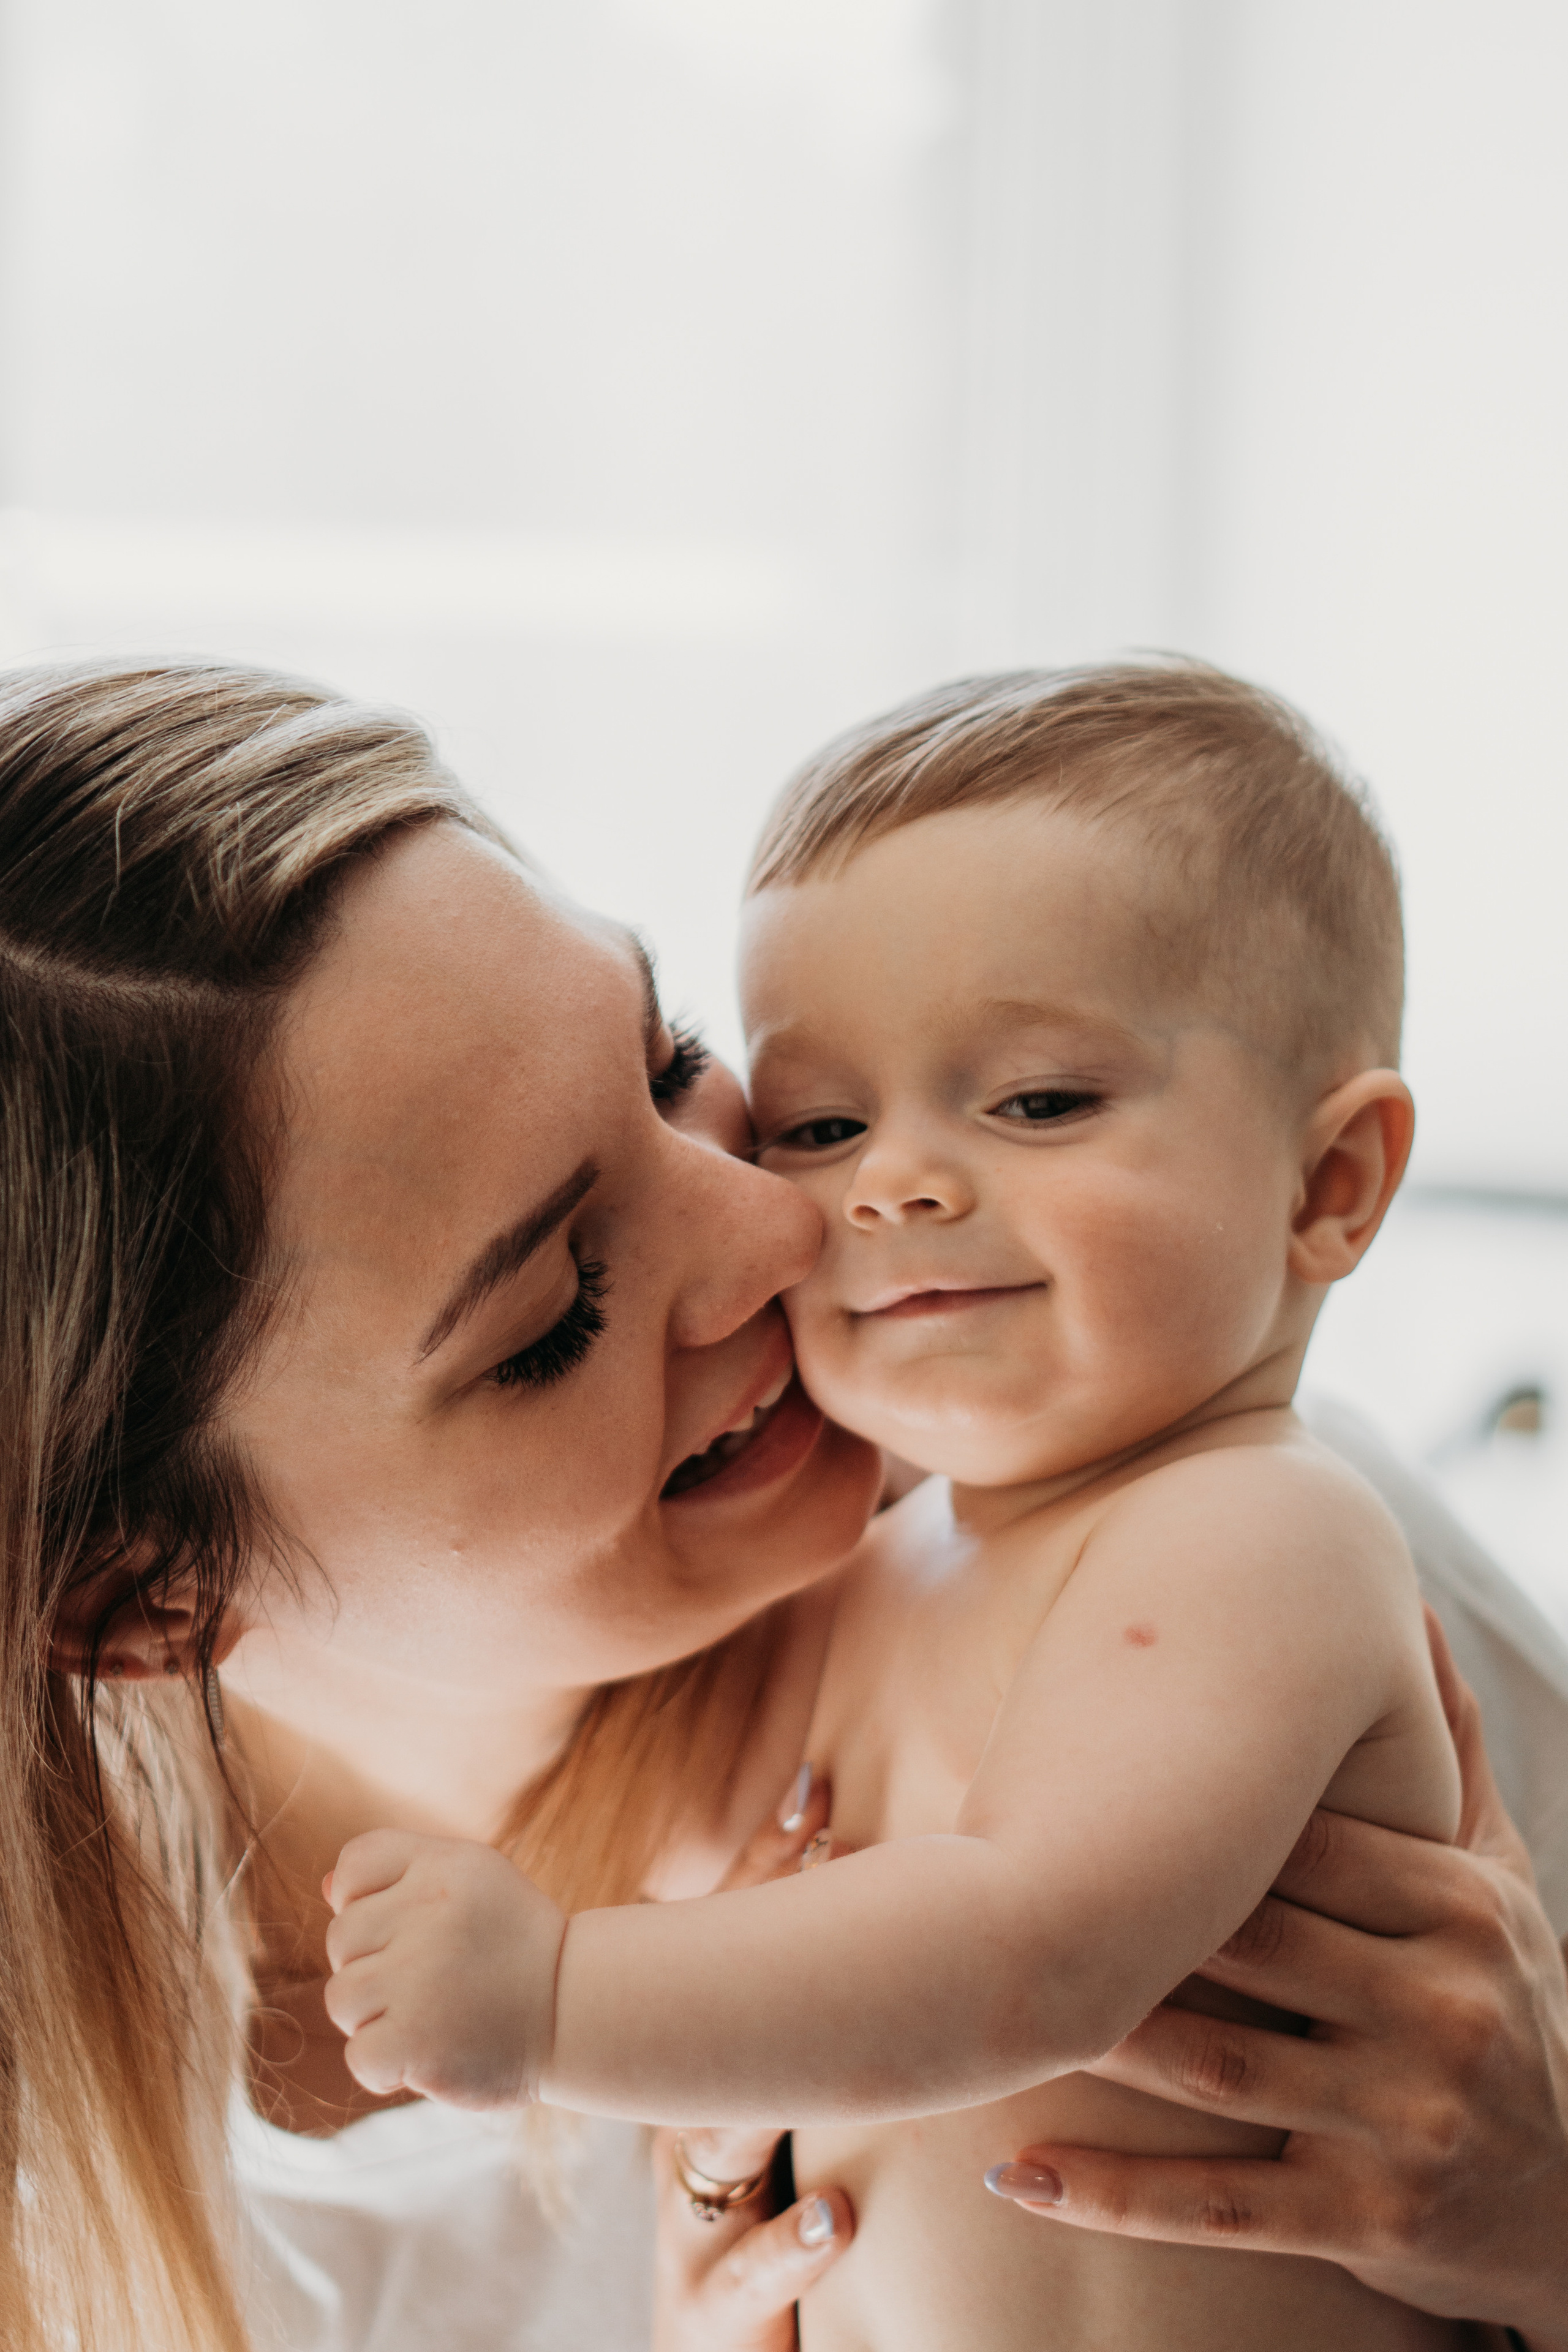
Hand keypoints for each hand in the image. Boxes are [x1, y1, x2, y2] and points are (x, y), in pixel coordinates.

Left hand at [323, 1829, 565, 2108]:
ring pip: (341, 1998)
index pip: (354, 1865)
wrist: (575, 2011)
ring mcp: (422, 1978)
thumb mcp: (470, 1883)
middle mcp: (430, 1912)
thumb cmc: (511, 1944)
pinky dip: (387, 2065)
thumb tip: (327, 1889)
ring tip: (433, 2013)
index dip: (367, 1899)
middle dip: (374, 1964)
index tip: (413, 1923)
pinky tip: (431, 2051)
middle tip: (434, 1977)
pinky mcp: (418, 2042)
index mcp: (444, 1865)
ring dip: (377, 2017)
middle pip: (341, 1938)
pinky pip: (359, 2054)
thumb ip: (398, 1878)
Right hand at [652, 1767, 853, 2347]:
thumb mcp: (790, 2124)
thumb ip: (835, 2032)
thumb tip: (902, 1918)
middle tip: (821, 1849)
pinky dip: (787, 2245)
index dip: (769, 1873)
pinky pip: (743, 2274)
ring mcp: (695, 2217)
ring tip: (817, 2036)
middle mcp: (693, 2136)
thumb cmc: (764, 2232)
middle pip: (719, 2022)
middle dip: (760, 1931)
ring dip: (765, 2083)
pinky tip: (836, 2217)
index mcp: (715, 2086)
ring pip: (719, 2142)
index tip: (817, 1790)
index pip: (734, 1960)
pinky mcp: (710, 2304)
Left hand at [987, 1611, 1567, 2344]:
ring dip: (1098, 2031)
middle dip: (1127, 1910)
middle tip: (999, 1868)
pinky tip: (1020, 2173)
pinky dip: (1115, 2194)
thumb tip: (1417, 1610)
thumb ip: (1454, 1751)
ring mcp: (1407, 2123)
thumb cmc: (1511, 2004)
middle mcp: (1441, 2013)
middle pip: (1251, 1944)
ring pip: (1220, 2065)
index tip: (1074, 1768)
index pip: (1307, 1845)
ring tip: (991, 1992)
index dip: (1190, 1811)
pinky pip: (1222, 2206)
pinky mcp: (1370, 2222)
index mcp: (1461, 1913)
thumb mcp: (1502, 1878)